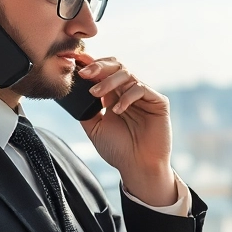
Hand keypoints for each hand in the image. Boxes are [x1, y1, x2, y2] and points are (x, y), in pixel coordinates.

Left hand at [75, 55, 176, 205]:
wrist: (137, 166)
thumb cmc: (118, 150)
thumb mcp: (94, 128)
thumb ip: (86, 109)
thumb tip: (73, 91)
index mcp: (115, 95)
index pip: (104, 71)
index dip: (92, 65)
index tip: (76, 65)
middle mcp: (129, 92)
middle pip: (116, 66)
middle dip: (98, 66)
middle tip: (84, 73)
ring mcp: (144, 96)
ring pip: (127, 74)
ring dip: (108, 81)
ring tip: (95, 94)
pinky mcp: (158, 102)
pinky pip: (141, 88)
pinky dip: (127, 96)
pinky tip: (117, 110)